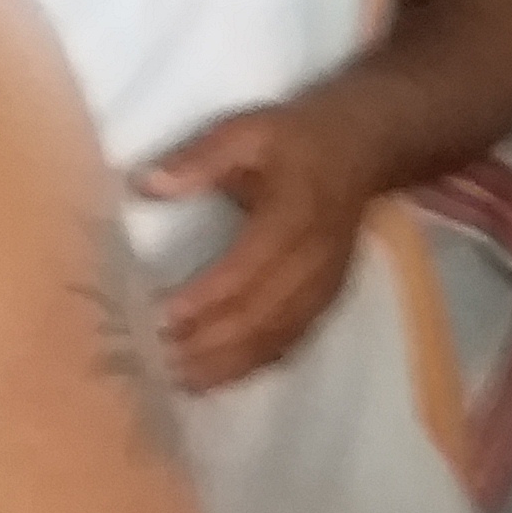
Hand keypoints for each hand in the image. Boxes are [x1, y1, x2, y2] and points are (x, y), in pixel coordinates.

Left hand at [138, 97, 384, 393]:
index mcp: (294, 218)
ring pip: (276, 337)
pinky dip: (253, 365)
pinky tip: (217, 377)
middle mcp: (314, 261)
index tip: (158, 316)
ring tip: (180, 381)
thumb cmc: (296, 140)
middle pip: (260, 315)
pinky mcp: (326, 300)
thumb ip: (199, 159)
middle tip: (156, 360)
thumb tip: (147, 185)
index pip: (245, 269)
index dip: (204, 298)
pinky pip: (290, 342)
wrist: (364, 150)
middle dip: (208, 343)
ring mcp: (324, 286)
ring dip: (228, 364)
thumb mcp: (246, 131)